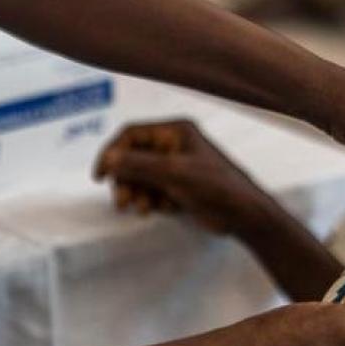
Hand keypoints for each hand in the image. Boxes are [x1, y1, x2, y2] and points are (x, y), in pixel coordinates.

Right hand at [93, 120, 276, 234]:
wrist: (244, 215)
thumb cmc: (216, 187)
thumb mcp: (174, 173)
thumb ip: (139, 165)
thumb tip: (108, 159)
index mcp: (175, 131)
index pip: (131, 135)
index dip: (111, 153)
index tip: (100, 176)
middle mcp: (174, 144)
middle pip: (133, 157)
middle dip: (125, 179)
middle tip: (122, 202)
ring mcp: (177, 166)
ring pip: (141, 177)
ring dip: (137, 192)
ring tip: (143, 209)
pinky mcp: (179, 186)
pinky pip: (153, 189)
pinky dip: (152, 200)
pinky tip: (165, 208)